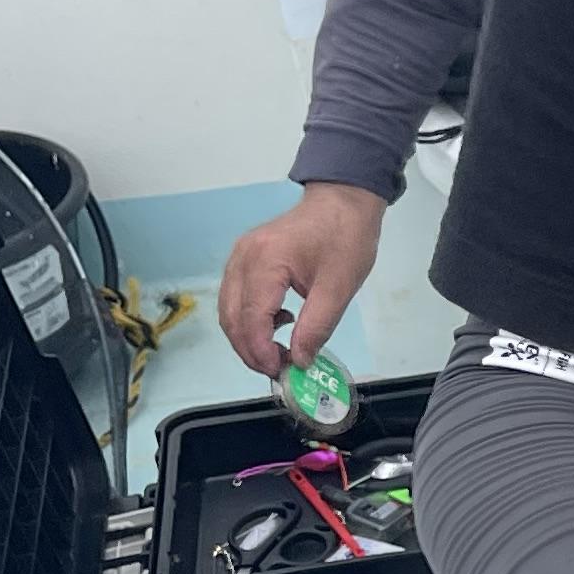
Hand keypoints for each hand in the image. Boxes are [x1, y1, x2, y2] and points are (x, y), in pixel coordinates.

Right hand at [217, 184, 385, 377]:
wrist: (342, 201)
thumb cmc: (345, 238)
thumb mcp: (339, 288)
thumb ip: (316, 327)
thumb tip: (299, 361)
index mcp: (265, 262)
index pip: (250, 319)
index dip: (261, 352)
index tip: (281, 372)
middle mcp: (243, 258)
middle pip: (231, 318)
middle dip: (250, 351)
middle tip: (279, 370)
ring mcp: (240, 256)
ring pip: (229, 310)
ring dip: (247, 338)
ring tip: (279, 353)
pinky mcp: (244, 258)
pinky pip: (235, 297)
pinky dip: (249, 319)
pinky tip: (279, 323)